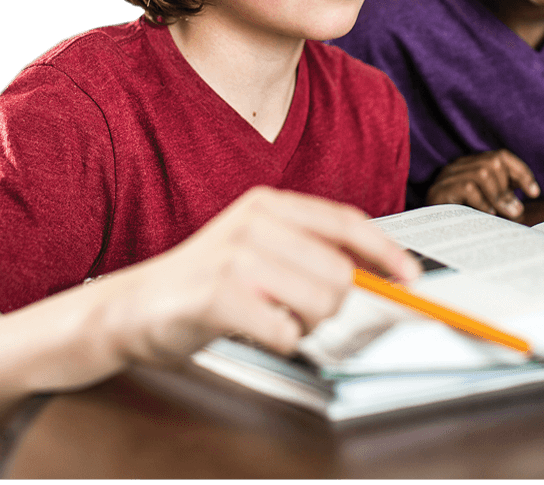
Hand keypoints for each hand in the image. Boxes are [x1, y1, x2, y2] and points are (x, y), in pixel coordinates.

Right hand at [109, 186, 420, 362]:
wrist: (133, 306)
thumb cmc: (206, 281)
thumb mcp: (259, 249)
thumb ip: (310, 252)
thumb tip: (378, 273)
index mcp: (269, 204)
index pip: (346, 222)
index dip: (385, 250)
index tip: (410, 276)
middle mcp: (255, 221)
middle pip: (340, 272)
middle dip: (330, 305)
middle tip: (296, 312)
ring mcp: (236, 255)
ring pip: (320, 302)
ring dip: (305, 324)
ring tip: (270, 317)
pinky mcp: (220, 293)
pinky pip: (286, 332)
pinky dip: (278, 341)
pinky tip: (252, 329)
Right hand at [426, 149, 539, 219]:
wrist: (427, 235)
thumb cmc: (459, 221)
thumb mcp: (486, 208)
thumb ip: (502, 202)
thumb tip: (520, 206)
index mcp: (471, 165)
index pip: (501, 156)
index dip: (521, 172)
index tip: (534, 193)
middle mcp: (459, 166)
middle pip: (494, 162)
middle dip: (508, 187)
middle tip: (515, 210)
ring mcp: (448, 176)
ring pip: (483, 173)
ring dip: (498, 195)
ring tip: (503, 213)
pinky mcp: (440, 190)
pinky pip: (468, 188)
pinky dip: (482, 202)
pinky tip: (487, 214)